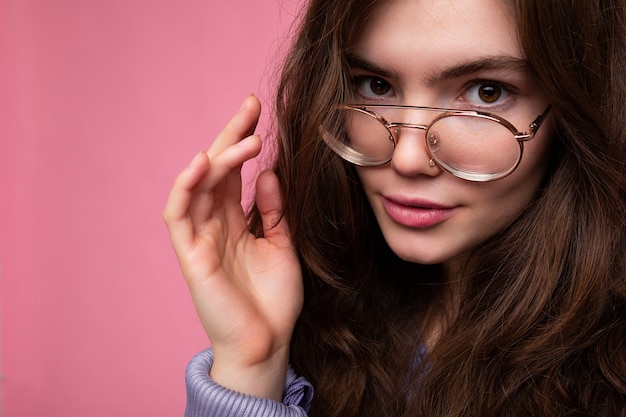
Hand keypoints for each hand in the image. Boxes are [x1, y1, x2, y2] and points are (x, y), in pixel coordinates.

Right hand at [163, 95, 302, 399]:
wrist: (268, 342)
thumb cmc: (274, 298)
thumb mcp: (283, 244)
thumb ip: (273, 210)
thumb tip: (268, 172)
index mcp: (234, 221)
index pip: (234, 171)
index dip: (242, 140)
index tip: (258, 111)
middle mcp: (214, 224)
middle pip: (216, 170)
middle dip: (232, 136)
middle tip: (251, 105)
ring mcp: (200, 238)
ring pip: (199, 186)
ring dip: (219, 157)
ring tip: (247, 136)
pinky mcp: (190, 256)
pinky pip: (179, 215)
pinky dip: (186, 187)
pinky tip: (203, 162)